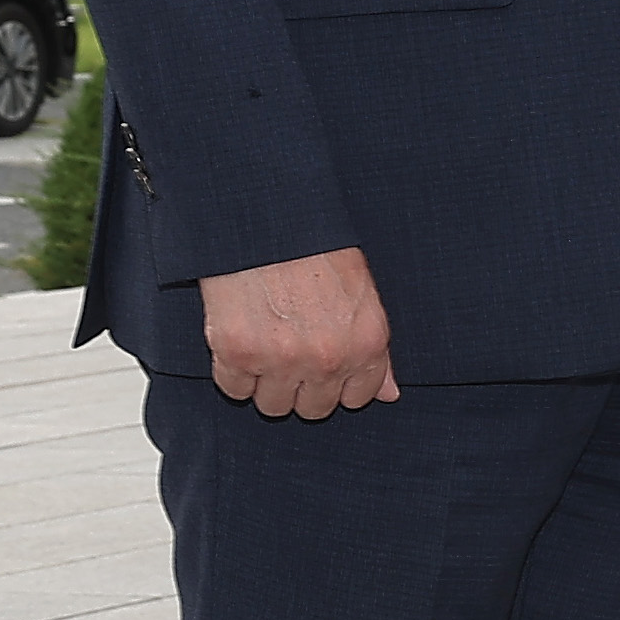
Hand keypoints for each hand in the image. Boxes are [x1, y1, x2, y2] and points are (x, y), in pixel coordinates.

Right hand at [202, 245, 398, 419]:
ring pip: (272, 404)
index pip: (357, 398)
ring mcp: (283, 360)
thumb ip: (375, 348)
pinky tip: (236, 337)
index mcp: (366, 342)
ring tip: (260, 340)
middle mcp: (328, 358)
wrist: (264, 210)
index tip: (319, 363)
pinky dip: (230, 370)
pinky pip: (233, 389)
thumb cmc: (312, 241)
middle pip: (313, 408)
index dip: (335, 381)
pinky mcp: (238, 353)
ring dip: (264, 380)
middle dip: (299, 384)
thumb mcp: (362, 289)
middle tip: (285, 348)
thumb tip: (389, 393)